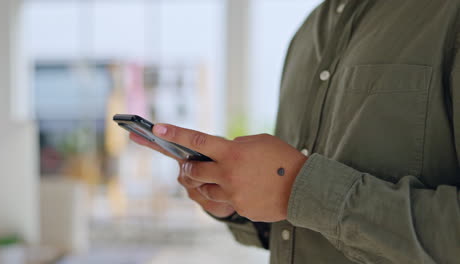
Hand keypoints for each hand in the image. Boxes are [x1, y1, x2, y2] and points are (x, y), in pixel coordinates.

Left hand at [149, 124, 307, 221]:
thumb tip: (221, 151)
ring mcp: (233, 193)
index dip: (175, 133)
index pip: (197, 140)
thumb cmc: (283, 159)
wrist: (303, 188)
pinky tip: (246, 189)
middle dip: (188, 168)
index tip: (157, 128)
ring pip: (205, 190)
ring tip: (224, 178)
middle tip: (189, 166)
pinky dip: (229, 195)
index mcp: (233, 152)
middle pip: (192, 171)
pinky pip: (224, 201)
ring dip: (207, 183)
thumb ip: (235, 145)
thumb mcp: (259, 142)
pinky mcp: (239, 208)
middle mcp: (228, 173)